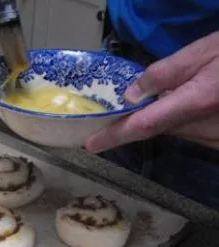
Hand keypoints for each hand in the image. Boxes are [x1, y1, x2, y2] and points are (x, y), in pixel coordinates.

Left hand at [86, 31, 218, 152]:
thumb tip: (132, 95)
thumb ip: (166, 73)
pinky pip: (197, 132)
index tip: (91, 145)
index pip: (144, 126)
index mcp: (198, 101)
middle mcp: (207, 127)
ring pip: (179, 131)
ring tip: (186, 91)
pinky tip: (203, 99)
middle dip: (143, 118)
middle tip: (132, 104)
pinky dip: (189, 119)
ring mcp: (218, 139)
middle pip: (160, 129)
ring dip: (170, 116)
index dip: (114, 136)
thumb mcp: (205, 50)